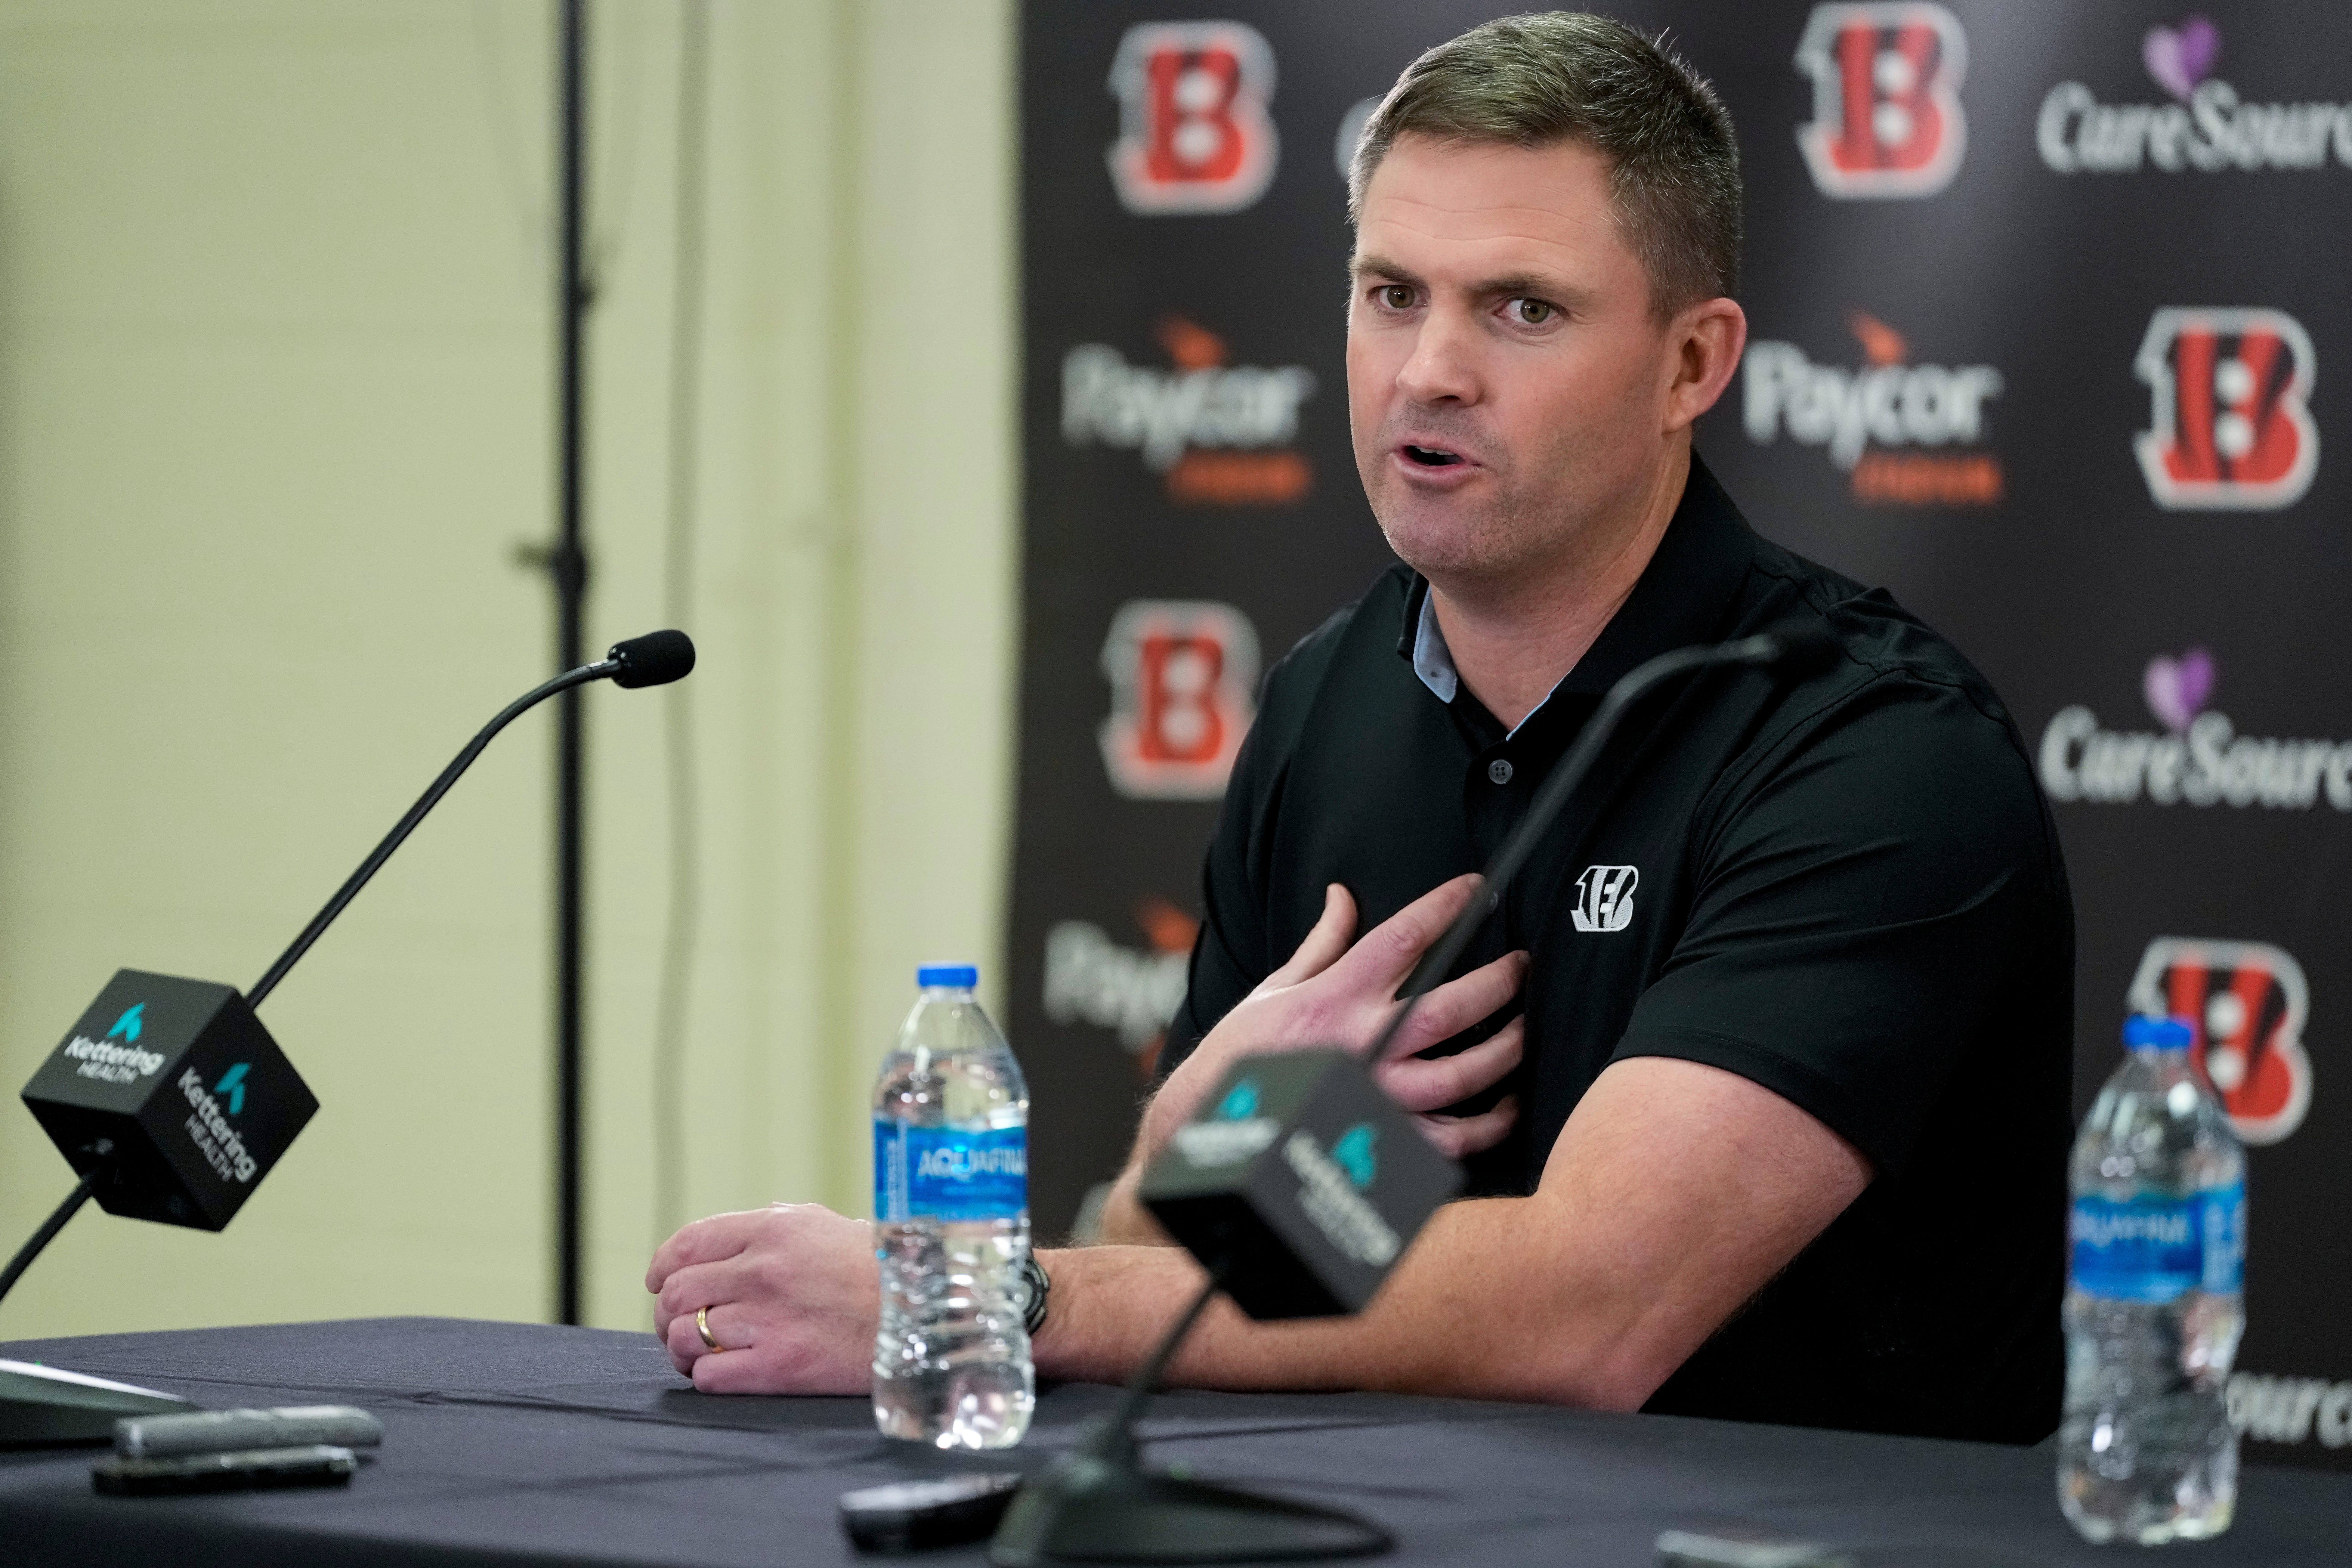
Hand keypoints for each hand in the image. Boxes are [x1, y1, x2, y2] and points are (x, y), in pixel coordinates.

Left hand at [646, 1203, 877, 1393]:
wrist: (919, 1314)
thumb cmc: (872, 1268)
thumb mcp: (820, 1225)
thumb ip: (764, 1227)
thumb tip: (713, 1244)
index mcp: (772, 1230)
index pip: (687, 1245)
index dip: (661, 1266)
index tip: (657, 1282)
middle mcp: (763, 1271)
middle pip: (676, 1293)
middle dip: (666, 1312)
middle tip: (678, 1323)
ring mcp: (768, 1320)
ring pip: (683, 1335)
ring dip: (681, 1347)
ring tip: (696, 1351)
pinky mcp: (778, 1368)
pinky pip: (708, 1375)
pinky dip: (705, 1374)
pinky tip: (723, 1369)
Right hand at [1145, 875, 1525, 1162]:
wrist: (1210, 1127)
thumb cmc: (1245, 1054)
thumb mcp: (1276, 987)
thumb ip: (1322, 943)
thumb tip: (1342, 895)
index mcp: (1335, 997)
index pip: (1404, 937)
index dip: (1446, 906)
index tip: (1476, 890)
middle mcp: (1362, 1044)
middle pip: (1452, 1006)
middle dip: (1499, 981)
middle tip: (1522, 966)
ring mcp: (1379, 1096)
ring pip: (1465, 1073)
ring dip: (1506, 1049)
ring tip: (1525, 1028)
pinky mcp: (1387, 1141)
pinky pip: (1455, 1137)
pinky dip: (1489, 1123)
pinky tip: (1507, 1104)